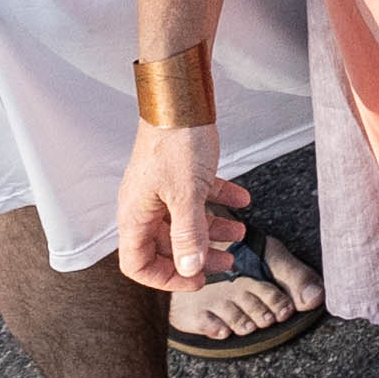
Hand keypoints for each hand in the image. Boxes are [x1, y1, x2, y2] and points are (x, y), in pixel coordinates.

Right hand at [114, 118, 241, 296]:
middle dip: (198, 256)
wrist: (181, 96)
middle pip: (166, 244)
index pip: (138, 264)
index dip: (166, 279)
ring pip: (184, 220)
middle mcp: (143, 204)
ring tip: (241, 233)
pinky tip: (243, 200)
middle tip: (227, 263)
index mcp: (135, 215)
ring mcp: (160, 187)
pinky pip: (197, 194)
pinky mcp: (177, 170)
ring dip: (213, 230)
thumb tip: (191, 269)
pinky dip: (219, 200)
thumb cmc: (176, 142)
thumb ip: (188, 234)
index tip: (197, 281)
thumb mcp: (186, 195)